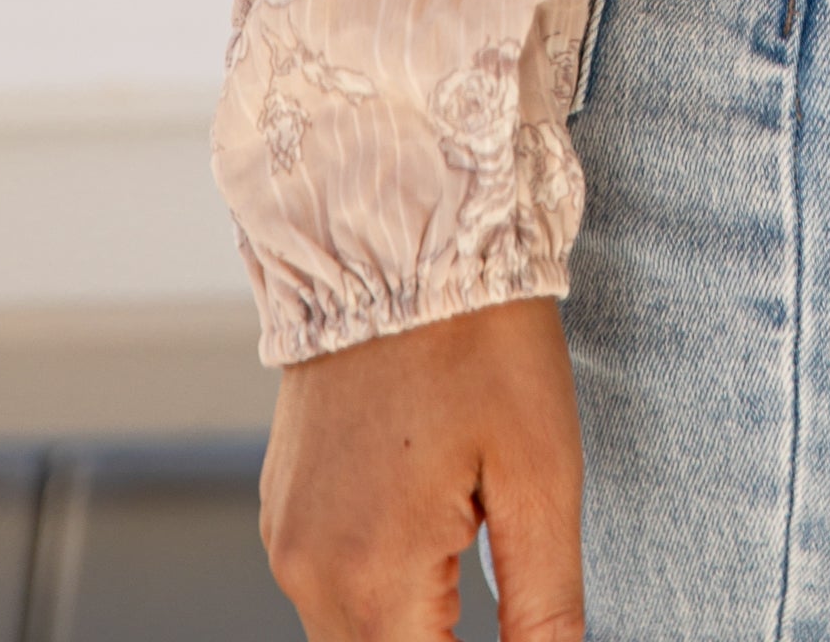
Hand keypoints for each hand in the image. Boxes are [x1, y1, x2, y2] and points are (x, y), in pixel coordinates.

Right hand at [260, 294, 583, 640]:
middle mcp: (309, 571)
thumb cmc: (480, 337)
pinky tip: (435, 530)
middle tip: (490, 564)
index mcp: (372, 578)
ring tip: (472, 545)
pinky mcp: (283, 504)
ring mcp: (286, 536)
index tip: (525, 631)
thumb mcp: (541, 476)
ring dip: (412, 626)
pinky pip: (330, 585)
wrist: (401, 227)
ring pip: (352, 637)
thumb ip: (546, 607)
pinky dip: (382, 586)